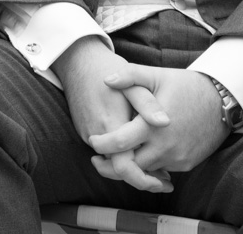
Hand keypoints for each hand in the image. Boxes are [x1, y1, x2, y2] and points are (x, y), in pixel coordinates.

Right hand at [54, 36, 172, 193]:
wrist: (76, 59)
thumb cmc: (106, 68)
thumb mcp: (132, 82)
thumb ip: (147, 104)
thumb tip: (166, 122)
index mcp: (110, 123)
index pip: (125, 167)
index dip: (145, 180)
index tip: (165, 183)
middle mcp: (96, 133)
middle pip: (119, 169)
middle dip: (143, 178)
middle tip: (166, 179)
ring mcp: (87, 132)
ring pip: (112, 160)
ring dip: (133, 165)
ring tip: (159, 166)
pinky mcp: (84, 129)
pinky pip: (104, 150)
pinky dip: (121, 154)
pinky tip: (137, 148)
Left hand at [89, 65, 229, 175]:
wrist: (221, 101)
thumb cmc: (185, 85)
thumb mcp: (156, 75)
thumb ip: (130, 76)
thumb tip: (106, 79)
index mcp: (153, 125)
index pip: (119, 143)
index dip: (101, 144)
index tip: (91, 140)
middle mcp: (165, 147)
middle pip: (129, 166)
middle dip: (111, 163)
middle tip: (97, 158)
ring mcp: (177, 158)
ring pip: (145, 171)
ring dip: (130, 165)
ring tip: (116, 155)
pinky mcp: (186, 165)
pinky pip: (161, 170)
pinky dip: (148, 166)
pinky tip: (139, 155)